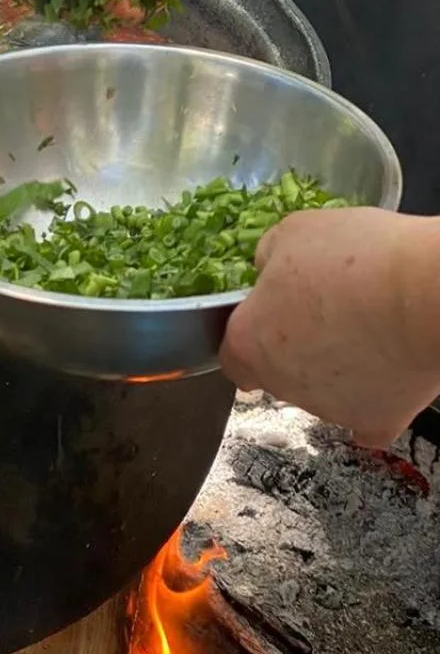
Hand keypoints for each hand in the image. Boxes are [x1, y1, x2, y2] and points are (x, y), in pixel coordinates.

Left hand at [219, 207, 439, 446]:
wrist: (426, 296)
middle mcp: (282, 383)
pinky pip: (366, 420)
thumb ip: (269, 256)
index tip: (270, 320)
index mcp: (251, 341)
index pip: (232, 354)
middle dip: (297, 348)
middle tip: (331, 313)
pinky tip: (384, 379)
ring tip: (368, 328)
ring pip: (322, 392)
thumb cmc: (358, 260)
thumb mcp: (294, 232)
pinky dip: (372, 404)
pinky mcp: (375, 421)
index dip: (250, 336)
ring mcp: (327, 408)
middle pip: (278, 372)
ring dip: (336, 368)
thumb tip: (267, 268)